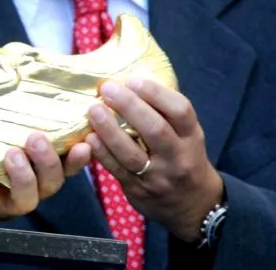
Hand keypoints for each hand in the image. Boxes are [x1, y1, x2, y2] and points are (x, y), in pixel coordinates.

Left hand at [0, 45, 91, 224]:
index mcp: (33, 161)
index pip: (66, 160)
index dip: (79, 155)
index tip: (86, 142)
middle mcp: (26, 183)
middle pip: (52, 180)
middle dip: (49, 161)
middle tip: (36, 138)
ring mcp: (4, 200)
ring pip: (27, 198)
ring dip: (23, 176)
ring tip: (11, 154)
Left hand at [86, 77, 223, 242]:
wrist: (193, 206)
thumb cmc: (182, 157)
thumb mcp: (185, 135)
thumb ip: (164, 112)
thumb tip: (128, 76)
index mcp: (191, 137)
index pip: (181, 111)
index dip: (156, 93)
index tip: (132, 79)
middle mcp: (178, 156)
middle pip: (155, 129)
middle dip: (129, 106)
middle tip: (107, 88)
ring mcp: (158, 176)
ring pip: (132, 153)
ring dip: (109, 129)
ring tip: (93, 109)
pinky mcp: (138, 190)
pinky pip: (117, 170)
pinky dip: (101, 152)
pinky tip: (89, 136)